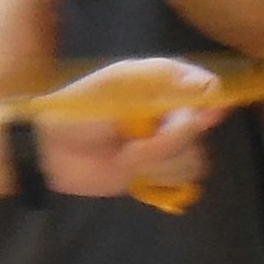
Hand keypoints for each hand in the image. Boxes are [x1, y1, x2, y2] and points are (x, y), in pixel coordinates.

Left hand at [31, 56, 222, 198]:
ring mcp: (165, 144)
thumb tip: (213, 88)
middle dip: (170, 140)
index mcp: (162, 83)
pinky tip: (135, 173)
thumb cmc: (80, 109)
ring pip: (193, 158)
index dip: (210, 102)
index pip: (206, 87)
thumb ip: (165, 83)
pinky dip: (159, 178)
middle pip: (200, 129)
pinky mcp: (157, 172)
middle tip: (135, 141)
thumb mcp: (119, 85)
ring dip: (159, 162)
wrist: (50, 150)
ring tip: (127, 157)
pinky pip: (181, 180)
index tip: (205, 114)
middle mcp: (169, 112)